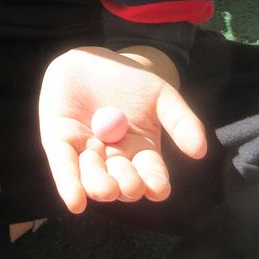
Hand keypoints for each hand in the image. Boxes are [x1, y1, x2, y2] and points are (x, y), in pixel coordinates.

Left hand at [39, 46, 206, 213]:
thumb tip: (200, 151)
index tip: (159, 188)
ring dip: (99, 185)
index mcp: (140, 151)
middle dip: (126, 185)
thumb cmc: (130, 80)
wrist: (93, 58)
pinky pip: (63, 165)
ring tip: (105, 188)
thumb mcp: (161, 95)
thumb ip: (180, 120)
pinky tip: (75, 201)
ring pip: (93, 176)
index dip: (154, 183)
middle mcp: (113, 158)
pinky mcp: (59, 142)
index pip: (150, 173)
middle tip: (130, 185)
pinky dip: (68, 183)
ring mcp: (86, 151)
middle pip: (122, 180)